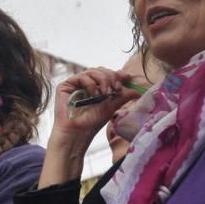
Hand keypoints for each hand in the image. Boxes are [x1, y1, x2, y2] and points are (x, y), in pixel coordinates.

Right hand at [39, 66, 141, 187]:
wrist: (77, 133)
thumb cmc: (92, 123)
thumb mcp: (111, 107)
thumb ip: (122, 97)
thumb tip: (138, 90)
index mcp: (96, 88)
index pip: (107, 74)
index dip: (117, 74)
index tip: (127, 77)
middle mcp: (85, 84)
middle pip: (101, 70)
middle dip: (111, 77)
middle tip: (116, 89)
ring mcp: (75, 84)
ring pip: (92, 71)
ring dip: (103, 80)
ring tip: (106, 93)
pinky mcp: (65, 86)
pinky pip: (81, 77)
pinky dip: (91, 83)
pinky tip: (94, 94)